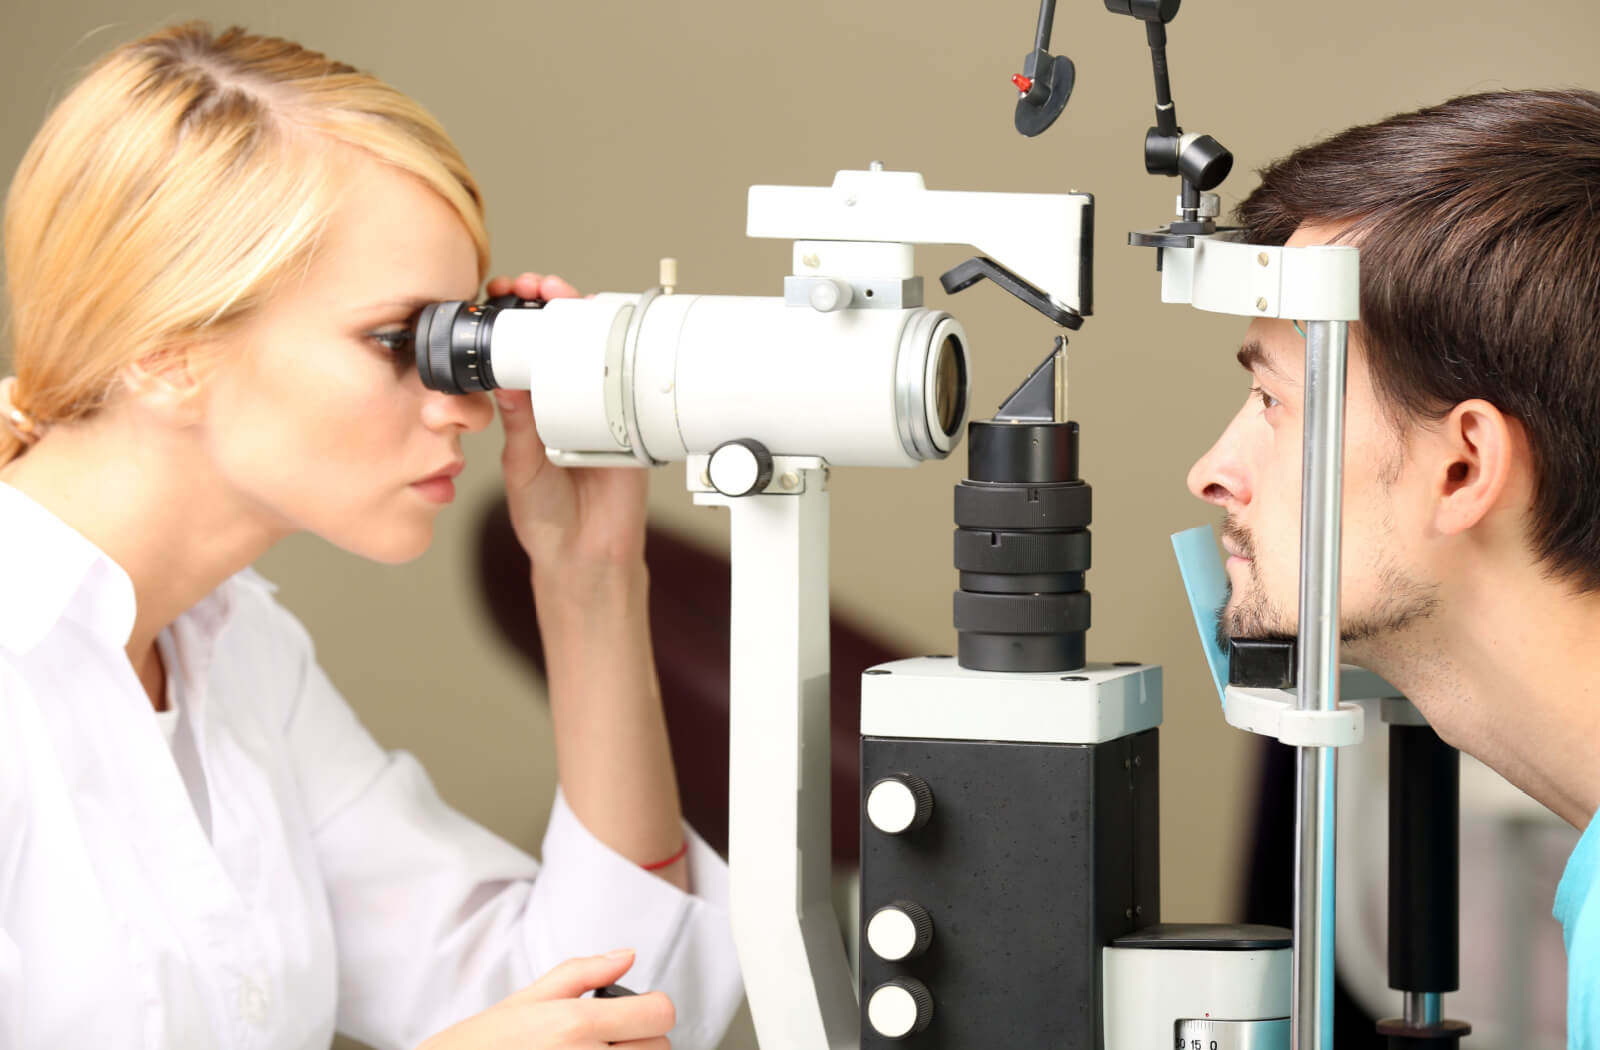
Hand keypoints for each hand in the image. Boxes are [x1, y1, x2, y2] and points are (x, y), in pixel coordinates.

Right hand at [416, 949, 674, 1049]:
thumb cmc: (484, 1045)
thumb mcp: (529, 998)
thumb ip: (584, 972)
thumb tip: (626, 956)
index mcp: (576, 1023)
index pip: (660, 1013)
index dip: (652, 1008)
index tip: (638, 1012)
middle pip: (660, 1047)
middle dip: (642, 1039)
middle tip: (610, 1038)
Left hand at [487, 272, 648, 578]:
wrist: (586, 554)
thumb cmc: (548, 516)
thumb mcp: (522, 467)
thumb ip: (520, 427)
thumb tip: (507, 384)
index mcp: (533, 407)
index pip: (524, 349)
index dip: (515, 319)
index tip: (504, 295)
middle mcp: (568, 400)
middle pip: (565, 337)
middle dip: (552, 302)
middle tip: (537, 286)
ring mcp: (603, 408)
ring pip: (599, 350)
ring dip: (587, 318)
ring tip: (568, 299)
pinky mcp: (632, 423)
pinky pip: (632, 384)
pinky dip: (627, 356)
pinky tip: (615, 335)